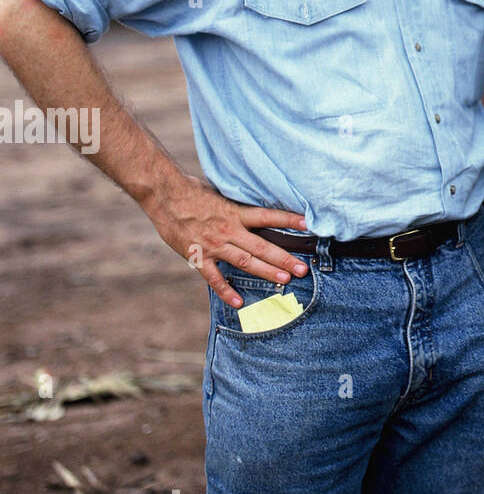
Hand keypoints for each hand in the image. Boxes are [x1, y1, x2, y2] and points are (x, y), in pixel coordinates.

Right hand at [146, 174, 309, 305]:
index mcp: (236, 212)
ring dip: (266, 272)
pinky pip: (214, 278)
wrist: (165, 195)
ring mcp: (213, 245)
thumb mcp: (222, 194)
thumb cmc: (194, 192)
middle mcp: (228, 229)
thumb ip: (239, 207)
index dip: (288, 221)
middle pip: (261, 246)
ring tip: (284, 281)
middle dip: (284, 258)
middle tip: (302, 269)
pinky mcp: (197, 256)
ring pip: (244, 262)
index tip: (307, 225)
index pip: (268, 217)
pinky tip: (239, 302)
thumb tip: (259, 210)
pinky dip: (226, 291)